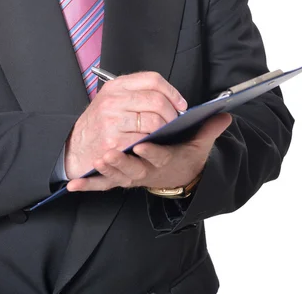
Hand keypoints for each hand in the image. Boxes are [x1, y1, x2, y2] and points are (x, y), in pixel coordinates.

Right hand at [64, 71, 187, 178]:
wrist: (74, 147)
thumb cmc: (97, 124)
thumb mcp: (111, 99)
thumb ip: (136, 94)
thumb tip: (170, 98)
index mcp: (115, 86)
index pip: (152, 79)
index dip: (172, 91)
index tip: (180, 103)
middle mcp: (113, 100)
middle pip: (156, 100)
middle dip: (172, 113)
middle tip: (174, 122)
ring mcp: (112, 121)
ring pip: (154, 121)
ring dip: (165, 130)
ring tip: (164, 134)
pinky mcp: (114, 142)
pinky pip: (145, 140)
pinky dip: (153, 143)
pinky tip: (151, 144)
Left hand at [66, 112, 231, 191]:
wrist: (176, 176)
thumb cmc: (184, 155)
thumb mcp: (200, 145)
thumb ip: (209, 129)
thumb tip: (226, 115)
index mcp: (167, 160)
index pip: (160, 157)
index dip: (151, 153)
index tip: (142, 145)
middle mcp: (148, 170)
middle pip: (135, 168)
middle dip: (122, 162)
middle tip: (109, 153)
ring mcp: (133, 176)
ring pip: (118, 176)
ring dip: (107, 170)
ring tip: (97, 161)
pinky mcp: (120, 180)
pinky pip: (103, 185)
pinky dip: (90, 185)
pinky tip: (75, 184)